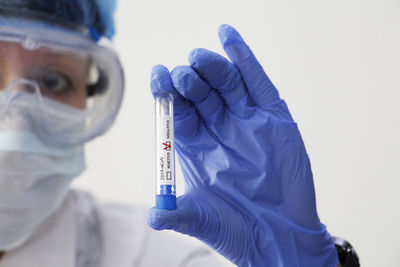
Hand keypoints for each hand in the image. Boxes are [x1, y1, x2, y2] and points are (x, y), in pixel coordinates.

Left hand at [148, 24, 337, 266]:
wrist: (280, 237)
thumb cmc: (238, 230)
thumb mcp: (203, 220)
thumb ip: (177, 215)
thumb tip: (153, 217)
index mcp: (196, 145)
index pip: (178, 111)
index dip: (167, 95)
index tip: (157, 78)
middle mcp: (219, 128)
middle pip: (199, 93)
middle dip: (187, 80)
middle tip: (179, 75)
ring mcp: (246, 119)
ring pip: (225, 82)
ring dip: (211, 66)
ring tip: (198, 58)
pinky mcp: (273, 116)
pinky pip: (257, 82)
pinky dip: (244, 58)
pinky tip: (228, 37)